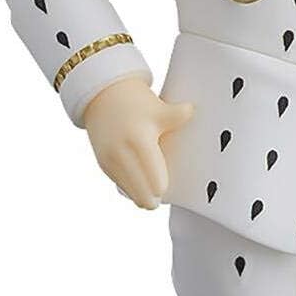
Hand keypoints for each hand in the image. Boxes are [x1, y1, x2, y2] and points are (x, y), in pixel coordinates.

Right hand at [83, 77, 192, 209]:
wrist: (104, 96)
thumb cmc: (136, 102)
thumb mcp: (158, 108)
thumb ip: (176, 114)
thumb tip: (192, 111)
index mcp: (140, 141)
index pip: (155, 180)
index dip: (163, 189)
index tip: (170, 189)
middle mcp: (123, 153)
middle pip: (142, 193)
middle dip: (153, 199)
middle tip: (162, 198)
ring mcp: (110, 160)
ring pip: (129, 193)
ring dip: (141, 195)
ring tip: (152, 197)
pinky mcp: (103, 163)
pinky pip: (120, 185)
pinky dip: (130, 189)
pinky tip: (140, 190)